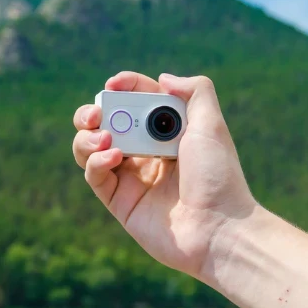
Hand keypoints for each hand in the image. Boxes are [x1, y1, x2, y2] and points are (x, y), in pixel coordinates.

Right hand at [72, 71, 256, 278]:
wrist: (219, 229)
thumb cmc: (219, 177)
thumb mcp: (212, 125)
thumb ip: (195, 91)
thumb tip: (163, 79)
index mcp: (169, 132)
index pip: (137, 100)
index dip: (123, 87)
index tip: (113, 83)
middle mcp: (147, 152)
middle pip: (107, 123)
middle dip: (93, 112)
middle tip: (96, 113)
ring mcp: (132, 178)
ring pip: (91, 148)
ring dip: (87, 136)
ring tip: (103, 137)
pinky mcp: (120, 202)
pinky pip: (95, 176)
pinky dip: (95, 162)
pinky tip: (112, 157)